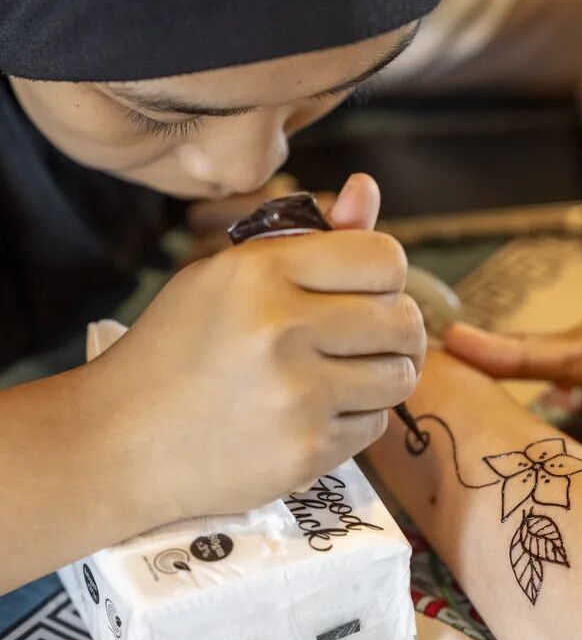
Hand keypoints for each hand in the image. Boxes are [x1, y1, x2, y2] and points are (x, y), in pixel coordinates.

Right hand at [92, 174, 425, 518]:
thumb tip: (366, 187)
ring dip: (381, 376)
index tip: (366, 293)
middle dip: (395, 330)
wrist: (119, 443)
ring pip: (400, 376)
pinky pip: (376, 425)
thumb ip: (309, 237)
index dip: (385, 276)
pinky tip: (315, 414)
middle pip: (404, 320)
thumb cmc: (176, 350)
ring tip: (342, 376)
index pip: (384, 258)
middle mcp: (283, 329)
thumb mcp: (227, 277)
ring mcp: (298, 396)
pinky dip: (356, 420)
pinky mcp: (306, 452)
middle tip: (364, 339)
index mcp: (261, 272)